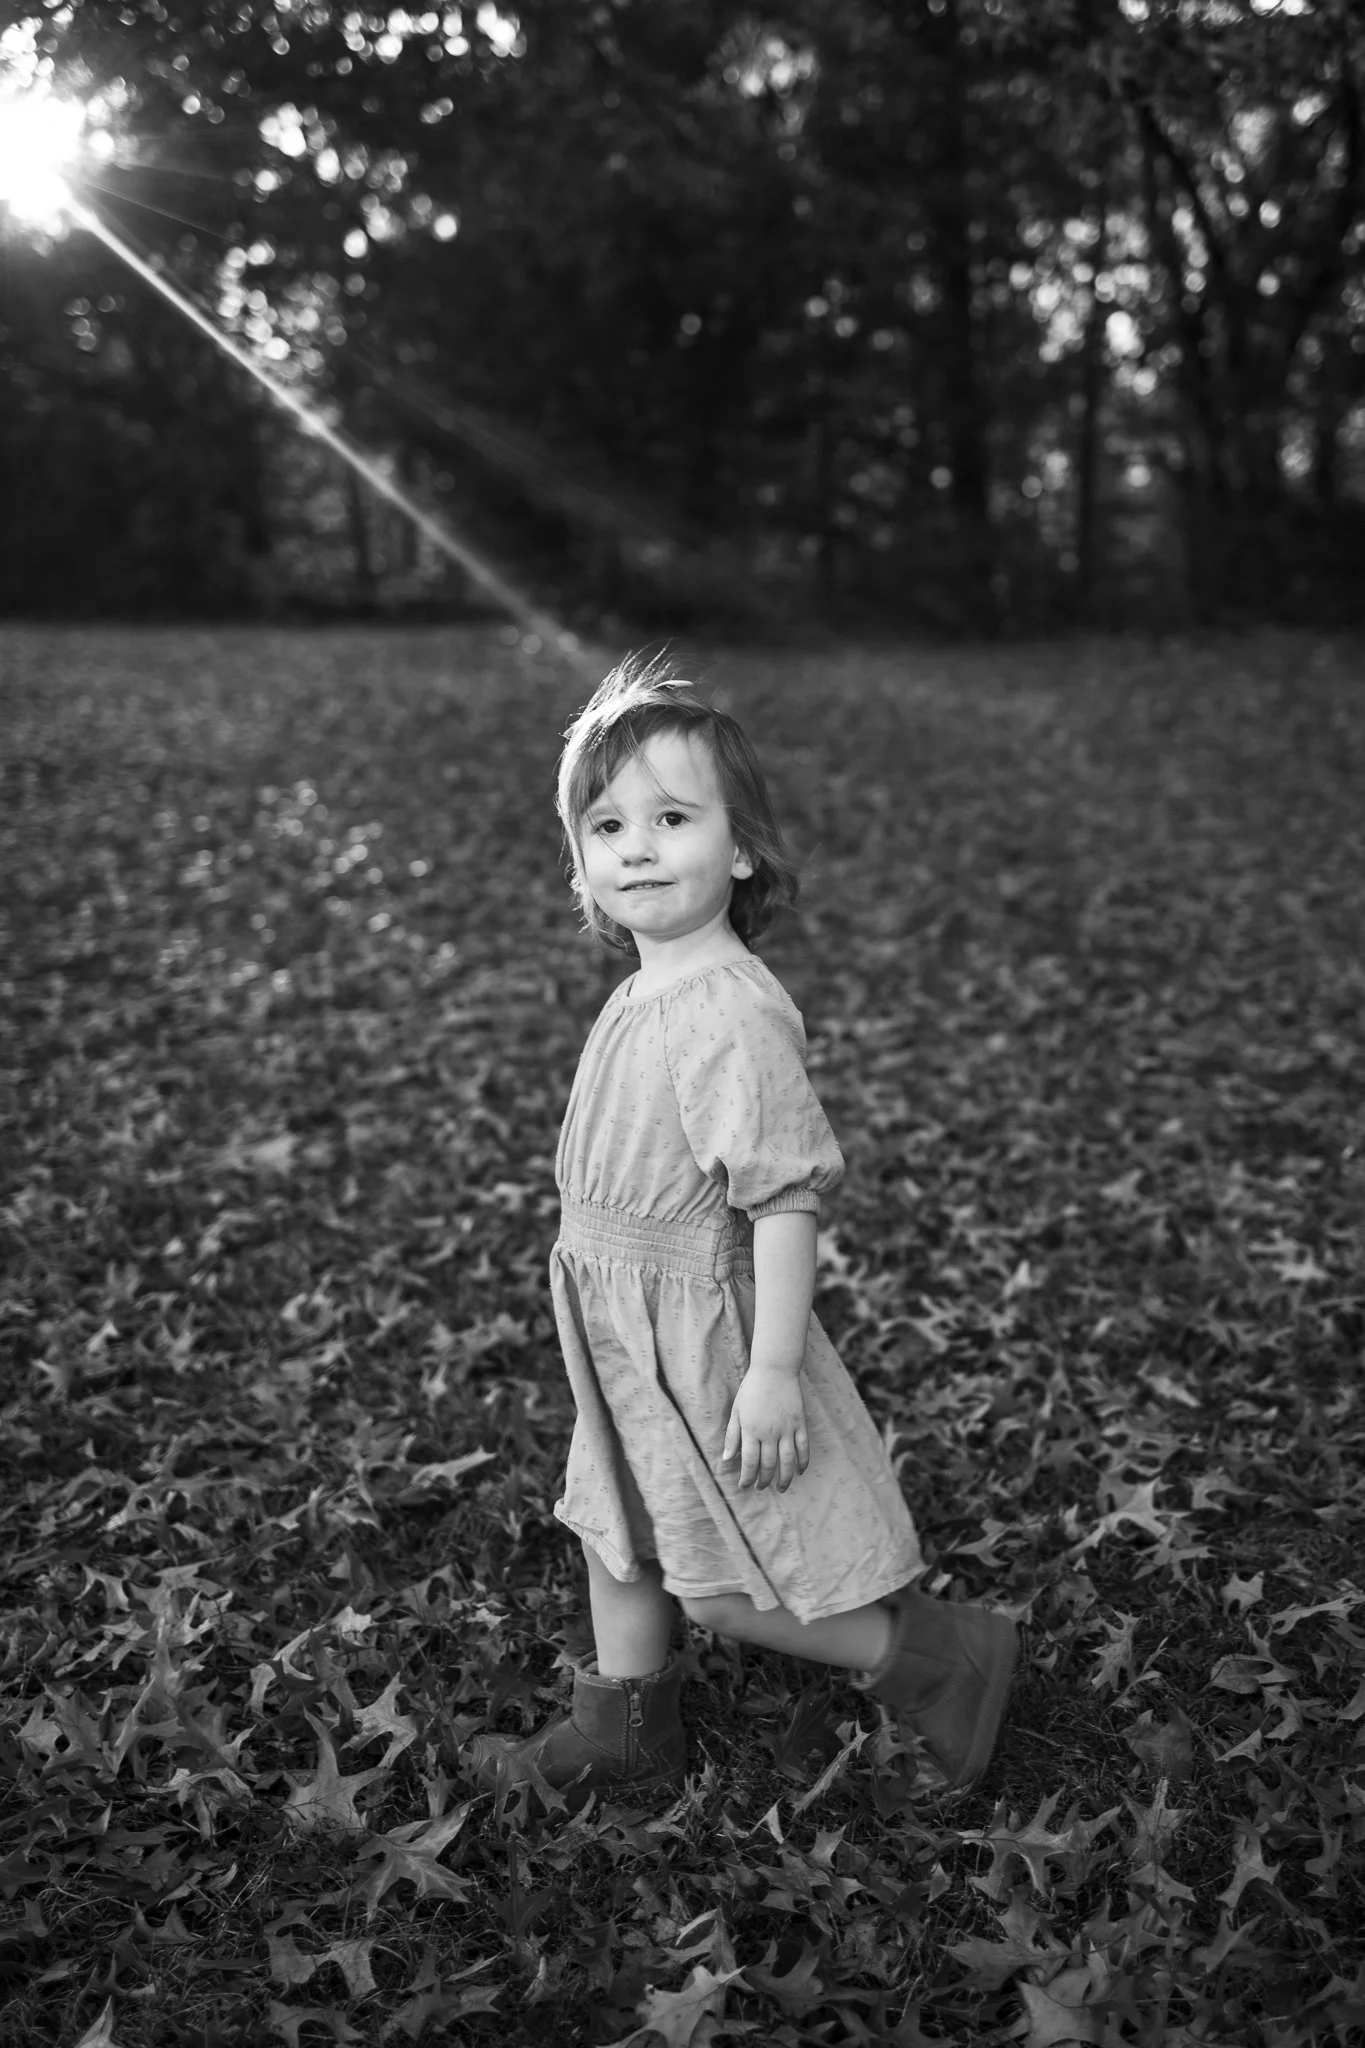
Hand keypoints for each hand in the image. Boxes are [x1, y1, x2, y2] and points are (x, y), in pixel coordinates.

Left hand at [721, 1364, 809, 1491]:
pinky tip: (800, 1472)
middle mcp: (769, 1432)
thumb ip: (732, 1436)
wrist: (774, 1369)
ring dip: (784, 1478)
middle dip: (764, 1481)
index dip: (746, 1477)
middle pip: (768, 1465)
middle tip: (761, 1488)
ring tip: (780, 1488)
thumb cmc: (751, 1389)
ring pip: (787, 1461)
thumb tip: (726, 1459)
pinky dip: (803, 1462)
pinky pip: (803, 1448)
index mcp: (751, 1430)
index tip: (744, 1486)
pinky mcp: (800, 1423)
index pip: (749, 1462)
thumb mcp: (737, 1411)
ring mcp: (787, 1429)